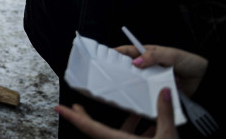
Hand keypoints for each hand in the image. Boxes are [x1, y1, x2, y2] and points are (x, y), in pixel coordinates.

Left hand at [56, 88, 176, 138]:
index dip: (73, 117)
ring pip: (120, 133)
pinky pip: (134, 138)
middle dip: (87, 117)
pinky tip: (154, 124)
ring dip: (127, 122)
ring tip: (135, 110)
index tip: (58, 108)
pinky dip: (141, 130)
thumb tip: (164, 92)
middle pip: (96, 129)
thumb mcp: (167, 136)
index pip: (89, 127)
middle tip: (77, 106)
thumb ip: (164, 114)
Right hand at [114, 44, 207, 96]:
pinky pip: (149, 92)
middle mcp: (149, 66)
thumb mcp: (171, 54)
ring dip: (134, 83)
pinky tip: (138, 96)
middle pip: (132, 67)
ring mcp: (154, 78)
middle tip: (110, 73)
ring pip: (139, 81)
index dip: (118, 52)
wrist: (205, 80)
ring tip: (122, 86)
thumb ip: (153, 56)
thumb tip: (135, 62)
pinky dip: (144, 94)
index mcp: (150, 54)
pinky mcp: (159, 90)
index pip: (131, 51)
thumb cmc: (189, 62)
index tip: (106, 55)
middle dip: (122, 69)